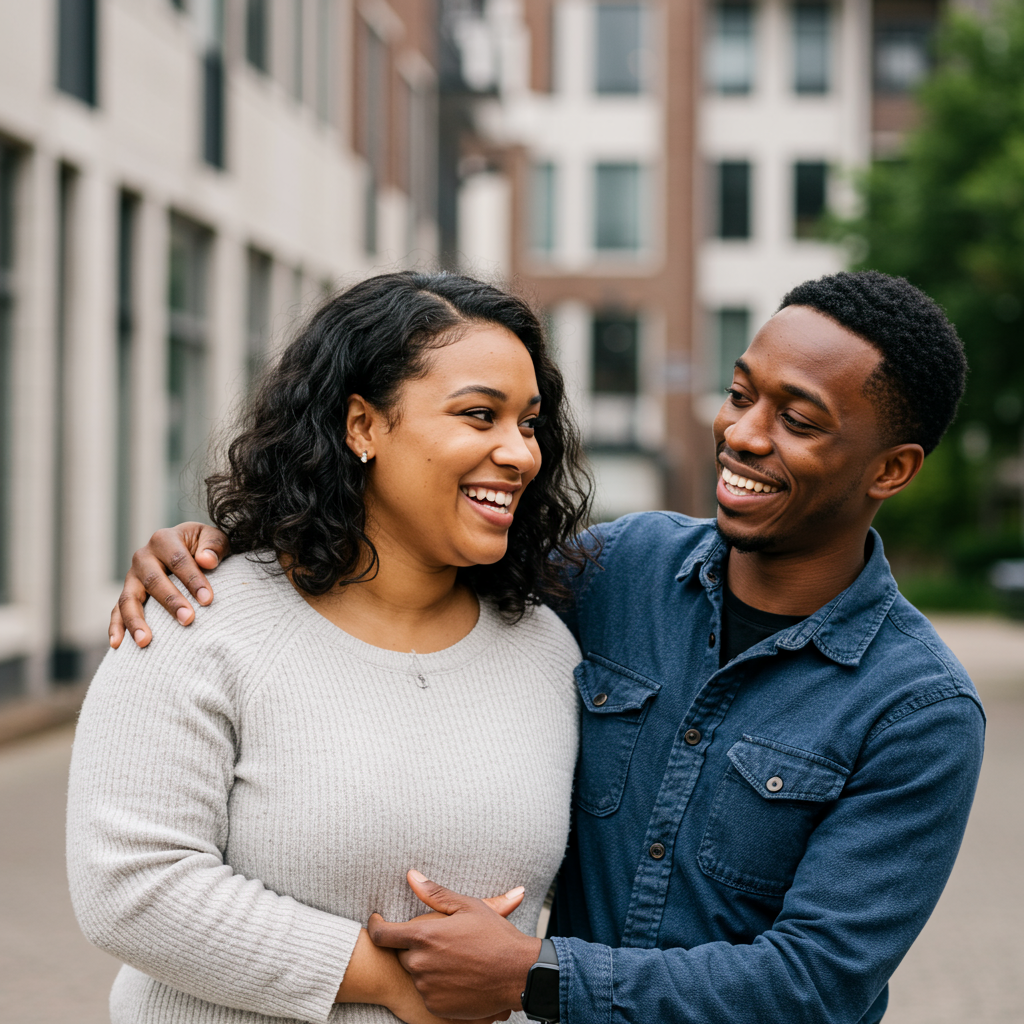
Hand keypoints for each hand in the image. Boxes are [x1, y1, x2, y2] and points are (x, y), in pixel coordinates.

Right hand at [109, 523, 230, 648]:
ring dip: (136, 620)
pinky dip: (116, 627)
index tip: (208, 600)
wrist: (189, 549)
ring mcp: (132, 577)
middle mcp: (143, 557)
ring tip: (145, 641)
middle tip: (188, 620)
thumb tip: (206, 560)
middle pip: (153, 580)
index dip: (193, 579)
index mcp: (164, 540)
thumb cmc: (204, 547)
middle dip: (171, 601)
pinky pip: (117, 611)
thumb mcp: (214, 539)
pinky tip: (118, 644)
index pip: (178, 560)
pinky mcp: (128, 593)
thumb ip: (214, 546)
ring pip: (129, 598)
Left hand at [368, 871, 540, 1019]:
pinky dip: (436, 984)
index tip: (376, 922)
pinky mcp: (436, 1007)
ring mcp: (427, 988)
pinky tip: (458, 976)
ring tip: (454, 958)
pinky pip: (427, 993)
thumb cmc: (494, 935)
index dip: (375, 927)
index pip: (382, 935)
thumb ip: (434, 894)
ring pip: (416, 973)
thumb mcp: (467, 906)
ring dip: (426, 965)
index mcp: (424, 936)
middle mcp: (420, 964)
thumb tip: (411, 876)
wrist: (517, 973)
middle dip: (413, 946)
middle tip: (438, 940)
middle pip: (402, 954)